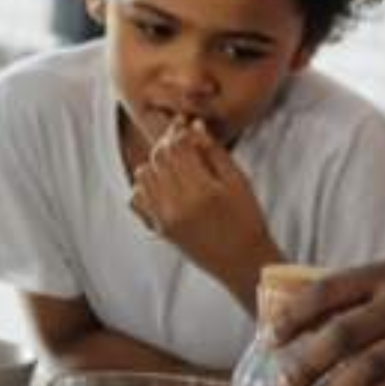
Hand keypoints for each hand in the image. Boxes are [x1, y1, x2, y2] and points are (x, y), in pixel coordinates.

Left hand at [130, 119, 279, 299]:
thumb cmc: (247, 219)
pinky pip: (136, 199)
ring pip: (143, 175)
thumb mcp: (238, 181)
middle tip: (180, 140)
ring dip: (155, 163)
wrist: (242, 262)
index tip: (184, 123)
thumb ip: (214, 152)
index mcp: (202, 191)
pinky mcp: (159, 229)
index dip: (179, 130)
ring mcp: (165, 219)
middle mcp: (178, 205)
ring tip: (174, 164)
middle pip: (157, 157)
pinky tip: (164, 186)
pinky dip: (145, 186)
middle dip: (167, 143)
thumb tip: (193, 125)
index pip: (176, 146)